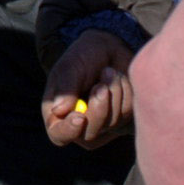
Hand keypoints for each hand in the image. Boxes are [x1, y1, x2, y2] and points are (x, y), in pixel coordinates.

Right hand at [42, 28, 135, 148]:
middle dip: (98, 108)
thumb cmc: (83, 56)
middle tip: (101, 85)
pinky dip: (125, 92)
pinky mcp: (121, 119)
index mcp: (58, 112)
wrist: (108, 49)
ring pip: (110, 123)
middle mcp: (79, 123)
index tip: (80, 117)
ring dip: (113, 94)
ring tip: (108, 71)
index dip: (68, 131)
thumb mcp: (71, 65)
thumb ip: (66, 87)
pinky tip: (119, 79)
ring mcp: (102, 124)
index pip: (59, 135)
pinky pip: (126, 113)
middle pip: (89, 135)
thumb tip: (58, 111)